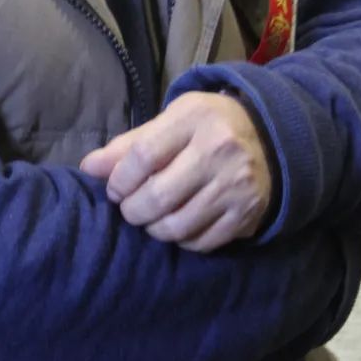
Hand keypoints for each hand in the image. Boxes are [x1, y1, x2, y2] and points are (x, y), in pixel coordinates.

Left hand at [80, 91, 273, 252]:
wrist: (270, 137)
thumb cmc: (207, 125)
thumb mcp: (171, 120)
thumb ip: (130, 144)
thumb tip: (89, 168)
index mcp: (195, 118)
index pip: (144, 156)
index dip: (119, 179)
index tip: (113, 189)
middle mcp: (219, 151)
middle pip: (158, 196)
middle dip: (132, 210)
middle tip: (129, 207)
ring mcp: (236, 186)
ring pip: (177, 225)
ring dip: (153, 228)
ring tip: (150, 217)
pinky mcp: (247, 215)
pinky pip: (201, 242)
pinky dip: (181, 240)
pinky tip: (177, 225)